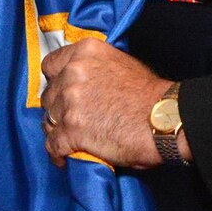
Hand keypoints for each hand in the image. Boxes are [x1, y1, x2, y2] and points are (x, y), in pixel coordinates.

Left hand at [39, 39, 177, 169]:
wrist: (163, 118)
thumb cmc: (150, 95)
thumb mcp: (120, 63)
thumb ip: (94, 68)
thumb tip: (83, 83)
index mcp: (84, 53)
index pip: (50, 65)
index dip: (55, 81)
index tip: (60, 92)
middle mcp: (72, 73)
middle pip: (49, 95)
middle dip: (58, 108)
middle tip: (72, 119)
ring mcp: (69, 102)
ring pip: (48, 120)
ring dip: (58, 130)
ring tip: (70, 140)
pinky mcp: (71, 130)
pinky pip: (52, 145)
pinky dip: (57, 153)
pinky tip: (64, 157)